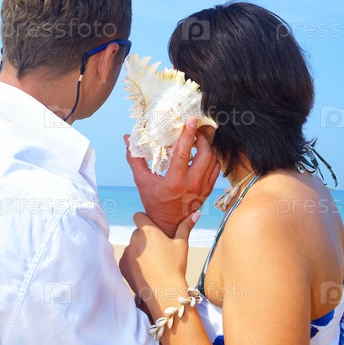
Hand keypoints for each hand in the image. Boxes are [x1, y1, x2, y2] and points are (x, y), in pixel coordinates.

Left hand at [119, 211, 199, 316]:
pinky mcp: (122, 266)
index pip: (138, 216)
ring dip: (139, 251)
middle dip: (144, 238)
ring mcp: (127, 253)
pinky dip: (134, 263)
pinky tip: (146, 271)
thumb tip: (196, 214)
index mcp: (148, 231)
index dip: (144, 219)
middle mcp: (134, 240)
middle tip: (157, 248)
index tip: (151, 226)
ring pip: (132, 247)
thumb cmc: (175, 266)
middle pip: (137, 233)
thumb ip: (186, 226)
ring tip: (152, 262)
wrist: (164, 292)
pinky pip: (127, 260)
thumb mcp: (182, 244)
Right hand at [124, 117, 219, 235]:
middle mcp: (192, 184)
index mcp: (175, 181)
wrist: (168, 224)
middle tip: (195, 131)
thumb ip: (135, 158)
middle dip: (202, 139)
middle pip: (206, 154)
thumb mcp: (142, 181)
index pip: (184, 152)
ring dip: (208, 148)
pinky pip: (216, 170)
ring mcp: (202, 188)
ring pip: (213, 161)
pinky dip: (212, 159)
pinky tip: (203, 154)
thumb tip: (127, 139)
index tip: (191, 120)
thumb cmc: (154, 201)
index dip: (189, 134)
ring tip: (198, 141)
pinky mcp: (208, 190)